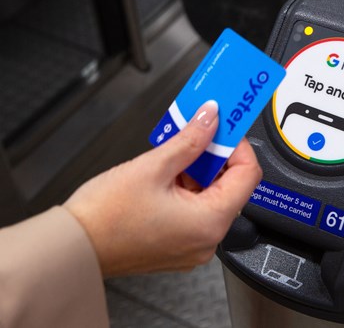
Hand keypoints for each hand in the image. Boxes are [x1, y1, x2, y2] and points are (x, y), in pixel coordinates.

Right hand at [64, 101, 261, 276]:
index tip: (225, 127)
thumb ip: (190, 139)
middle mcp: (207, 240)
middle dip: (215, 156)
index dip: (238, 145)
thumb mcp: (153, 166)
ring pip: (211, 197)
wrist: (72, 247)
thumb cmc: (104, 218)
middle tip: (198, 132)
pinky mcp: (177, 246)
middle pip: (230, 186)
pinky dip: (187, 189)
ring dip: (199, 170)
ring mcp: (192, 246)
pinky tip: (168, 173)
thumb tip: (210, 118)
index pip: (248, 175)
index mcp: (209, 223)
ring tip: (175, 152)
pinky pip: (195, 211)